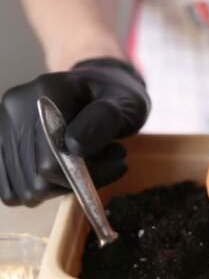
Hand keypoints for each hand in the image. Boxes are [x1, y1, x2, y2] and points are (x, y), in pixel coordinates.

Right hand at [0, 57, 149, 205]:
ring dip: (63, 187)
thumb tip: (75, 145)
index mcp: (46, 92)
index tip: (118, 163)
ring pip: (26, 189)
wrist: (100, 88)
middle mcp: (15, 109)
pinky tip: (66, 171)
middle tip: (112, 161)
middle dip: (78, 180)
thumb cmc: (117, 97)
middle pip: (37, 180)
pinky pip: (12, 190)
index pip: (51, 161)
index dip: (83, 174)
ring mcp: (3, 127)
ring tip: (92, 162)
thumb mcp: (126, 101)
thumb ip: (104, 119)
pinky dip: (43, 189)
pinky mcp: (2, 146)